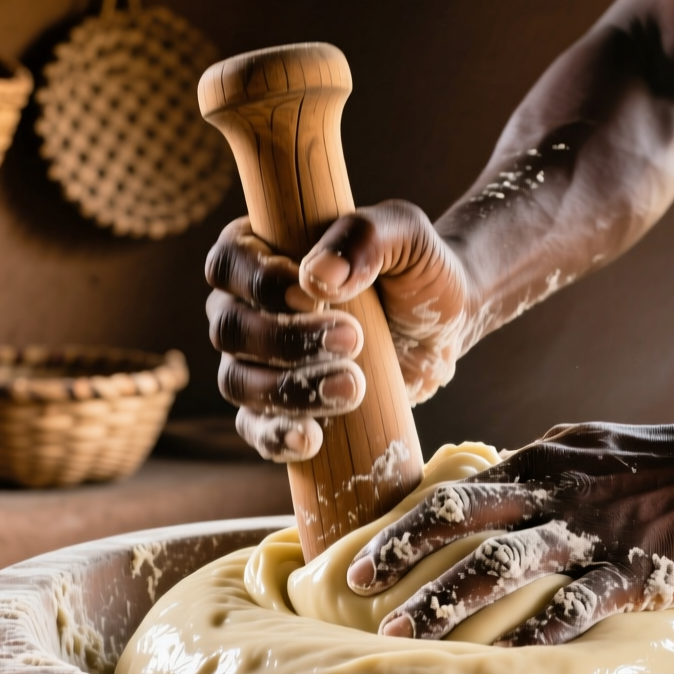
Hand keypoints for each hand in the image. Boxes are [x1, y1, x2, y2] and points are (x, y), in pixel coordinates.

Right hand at [205, 200, 481, 460]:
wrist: (447, 324)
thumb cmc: (416, 267)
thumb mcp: (405, 234)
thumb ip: (364, 238)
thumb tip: (316, 277)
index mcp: (261, 252)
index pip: (227, 264)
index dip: (258, 283)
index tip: (311, 295)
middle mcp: (246, 307)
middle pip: (230, 329)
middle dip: (285, 340)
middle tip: (352, 340)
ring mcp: (258, 362)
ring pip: (237, 382)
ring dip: (287, 391)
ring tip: (352, 387)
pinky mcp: (282, 408)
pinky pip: (255, 429)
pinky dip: (276, 438)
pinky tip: (312, 438)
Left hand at [345, 419, 673, 644]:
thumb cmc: (657, 461)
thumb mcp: (583, 448)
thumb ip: (533, 472)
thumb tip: (480, 493)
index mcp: (539, 464)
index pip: (452, 492)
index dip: (399, 526)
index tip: (355, 558)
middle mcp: (554, 493)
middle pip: (461, 518)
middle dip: (402, 554)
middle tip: (357, 588)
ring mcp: (592, 532)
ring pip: (504, 564)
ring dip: (449, 599)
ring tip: (406, 632)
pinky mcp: (632, 570)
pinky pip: (577, 605)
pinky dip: (538, 631)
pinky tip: (505, 658)